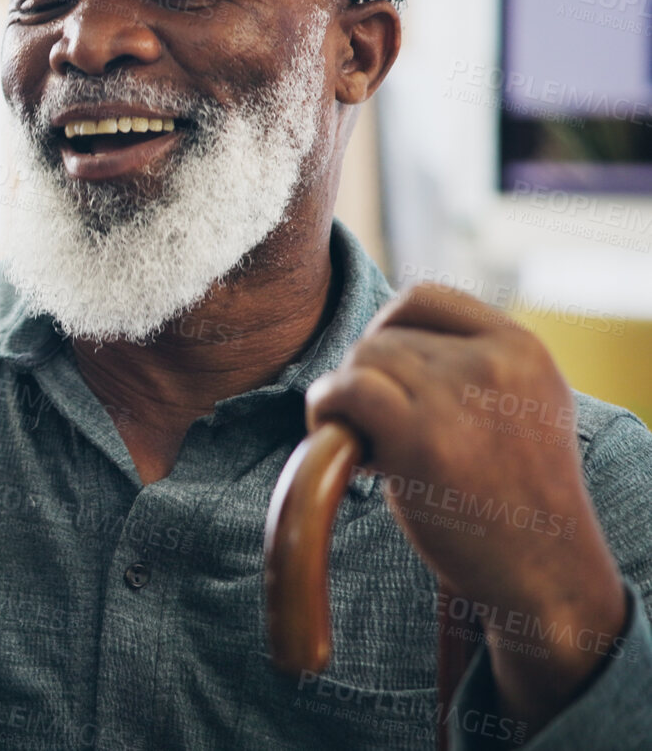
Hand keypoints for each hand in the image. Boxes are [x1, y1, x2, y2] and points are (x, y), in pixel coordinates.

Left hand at [306, 283, 627, 726]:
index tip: (384, 376)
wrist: (544, 571)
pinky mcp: (422, 438)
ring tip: (367, 444)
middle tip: (379, 431)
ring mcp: (458, 396)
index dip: (386, 330)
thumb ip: (475, 365)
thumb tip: (384, 341)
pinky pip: (345, 390)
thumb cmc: (519, 496)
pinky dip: (325, 410)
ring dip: (344, 398)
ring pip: (361, 360)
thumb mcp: (525, 406)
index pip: (424, 298)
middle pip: (384, 336)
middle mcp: (494, 363)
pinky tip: (340, 443)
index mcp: (523, 348)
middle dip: (368, 380)